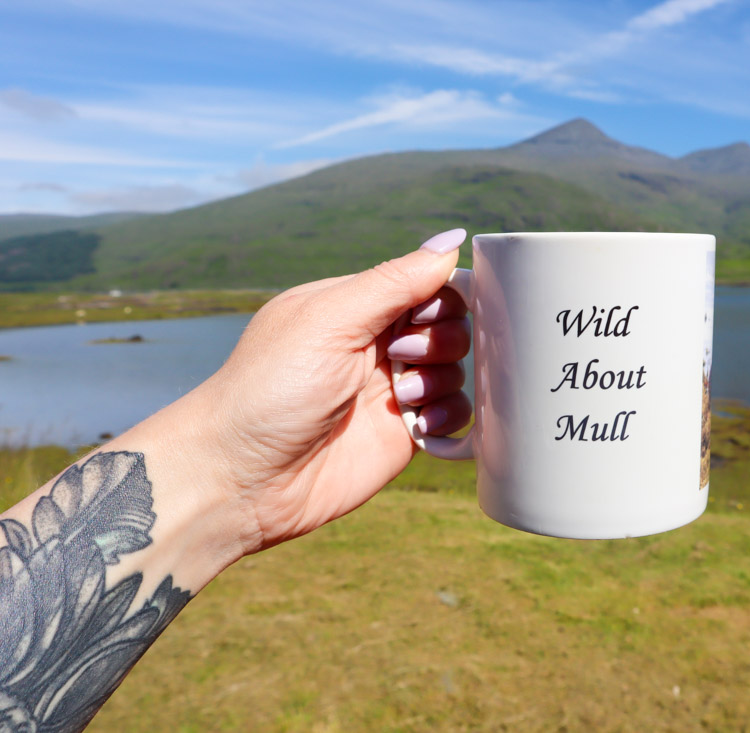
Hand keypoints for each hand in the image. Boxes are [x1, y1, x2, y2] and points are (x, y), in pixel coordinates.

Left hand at [180, 229, 471, 553]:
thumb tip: (453, 240)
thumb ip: (396, 282)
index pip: (425, 283)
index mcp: (355, 307)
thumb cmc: (270, 390)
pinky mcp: (404, 435)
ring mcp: (391, 391)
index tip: (424, 314)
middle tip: (401, 359)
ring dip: (442, 378)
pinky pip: (454, 414)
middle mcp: (377, 345)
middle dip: (441, 338)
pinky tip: (421, 426)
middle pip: (449, 323)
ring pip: (456, 368)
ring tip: (403, 397)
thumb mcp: (330, 320)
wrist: (244, 479)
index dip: (440, 295)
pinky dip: (449, 416)